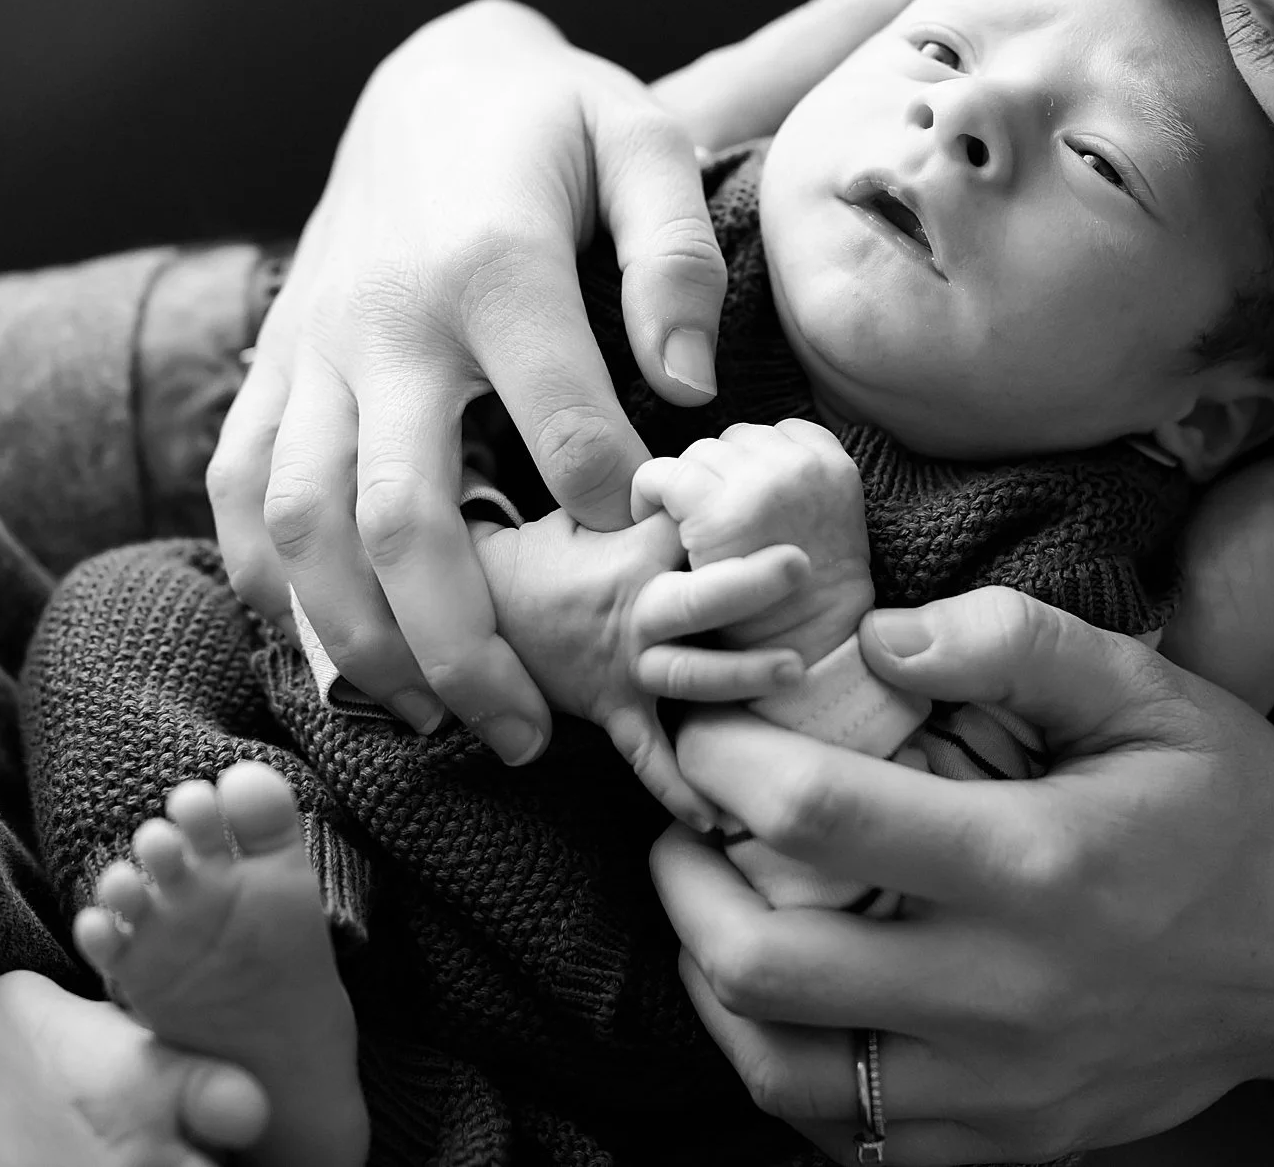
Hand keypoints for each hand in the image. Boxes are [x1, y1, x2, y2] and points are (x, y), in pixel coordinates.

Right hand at [207, 0, 975, 759]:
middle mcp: (385, 321)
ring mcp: (312, 351)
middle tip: (530, 736)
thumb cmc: (552, 124)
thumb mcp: (637, 138)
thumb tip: (690, 384)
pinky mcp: (271, 369)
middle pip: (403, 515)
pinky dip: (272, 588)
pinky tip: (335, 656)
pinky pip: (239, 494)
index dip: (614, 508)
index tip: (655, 563)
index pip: (561, 424)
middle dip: (465, 645)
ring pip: (303, 526)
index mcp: (492, 264)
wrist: (423, 85)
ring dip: (361, 644)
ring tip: (440, 721)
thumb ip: (672, 254)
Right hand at [475, 508, 809, 828]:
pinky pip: (647, 757)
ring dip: (740, 674)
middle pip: (697, 592)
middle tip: (801, 565)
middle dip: (747, 582)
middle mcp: (637, 606)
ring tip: (797, 672)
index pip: (690, 517)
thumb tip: (701, 457)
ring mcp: (627, 663)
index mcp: (634, 549)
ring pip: (689, 673)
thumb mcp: (583, 510)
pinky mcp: (613, 707)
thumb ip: (640, 494)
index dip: (727, 501)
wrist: (472, 614)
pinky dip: (681, 789)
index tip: (779, 491)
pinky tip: (722, 816)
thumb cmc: (543, 554)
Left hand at [653, 589, 1273, 1162]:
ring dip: (713, 984)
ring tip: (714, 904)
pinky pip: (847, 1133)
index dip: (724, 759)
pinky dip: (785, 1065)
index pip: (816, 815)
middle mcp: (1005, 991)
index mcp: (1035, 863)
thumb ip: (1016, 643)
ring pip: (782, 1073)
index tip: (707, 725)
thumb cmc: (1232, 808)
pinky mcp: (1006, 1140)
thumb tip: (878, 636)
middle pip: (762, 964)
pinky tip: (787, 992)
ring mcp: (1001, 1087)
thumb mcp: (1152, 693)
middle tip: (687, 819)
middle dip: (684, 878)